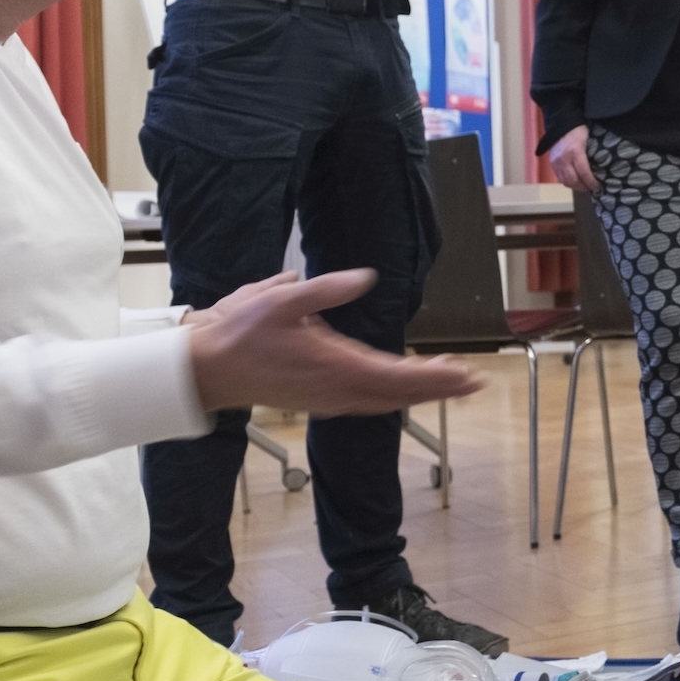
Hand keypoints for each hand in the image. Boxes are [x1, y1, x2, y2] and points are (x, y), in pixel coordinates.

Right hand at [188, 269, 482, 413]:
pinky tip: (403, 389)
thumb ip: (326, 289)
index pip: (398, 376)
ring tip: (449, 382)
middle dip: (439, 388)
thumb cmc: (240, 333)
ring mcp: (328, 399)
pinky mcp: (319, 401)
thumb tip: (365, 277)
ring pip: (385, 401)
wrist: (206, 370)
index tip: (465, 374)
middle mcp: (337, 389)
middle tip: (474, 382)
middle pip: (400, 393)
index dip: (435, 377)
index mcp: (334, 365)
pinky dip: (393, 396)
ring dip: (419, 393)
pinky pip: (367, 403)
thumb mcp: (280, 299)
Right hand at [548, 126, 596, 192]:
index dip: (591, 182)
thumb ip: (591, 155)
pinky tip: (575, 181)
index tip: (597, 187)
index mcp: (575, 152)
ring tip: (584, 187)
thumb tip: (600, 170)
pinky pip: (559, 178)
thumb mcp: (588, 141)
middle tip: (591, 189)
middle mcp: (564, 159)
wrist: (561, 123)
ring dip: (575, 187)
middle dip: (583, 187)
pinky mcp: (551, 163)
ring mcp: (556, 162)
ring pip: (565, 181)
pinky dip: (567, 182)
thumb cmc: (578, 131)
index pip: (584, 173)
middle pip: (573, 180)